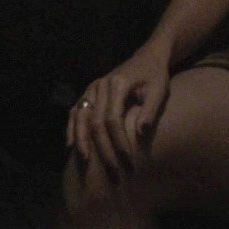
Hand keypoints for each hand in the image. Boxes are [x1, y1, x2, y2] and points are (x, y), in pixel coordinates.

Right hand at [66, 46, 170, 176]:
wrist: (146, 58)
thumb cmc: (155, 76)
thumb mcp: (159, 90)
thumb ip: (150, 110)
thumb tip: (141, 134)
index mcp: (117, 84)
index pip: (113, 119)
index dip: (118, 141)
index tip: (127, 160)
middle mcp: (99, 85)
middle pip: (95, 121)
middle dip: (102, 148)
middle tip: (112, 170)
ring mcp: (91, 89)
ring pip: (79, 117)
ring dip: (81, 140)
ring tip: (85, 161)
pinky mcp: (88, 93)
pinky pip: (75, 112)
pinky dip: (71, 129)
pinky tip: (70, 146)